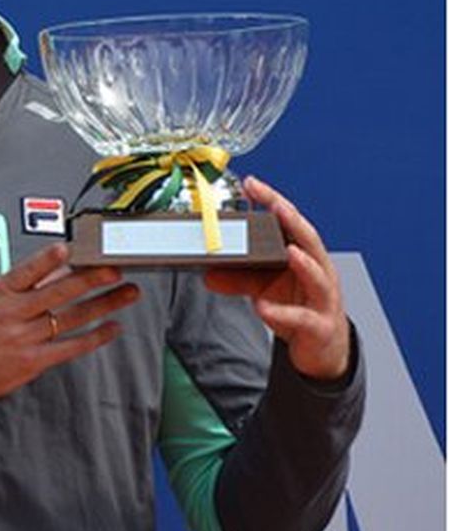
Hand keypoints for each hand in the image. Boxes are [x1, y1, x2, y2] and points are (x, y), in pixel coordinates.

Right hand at [0, 243, 137, 402]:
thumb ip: (24, 285)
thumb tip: (56, 269)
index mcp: (0, 293)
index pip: (27, 271)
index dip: (48, 260)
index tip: (68, 249)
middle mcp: (13, 314)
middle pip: (59, 293)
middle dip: (91, 279)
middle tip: (114, 269)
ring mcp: (25, 338)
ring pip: (72, 317)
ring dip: (104, 304)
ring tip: (126, 293)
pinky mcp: (34, 360)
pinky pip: (71, 347)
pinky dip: (94, 337)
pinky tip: (111, 328)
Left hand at [205, 176, 350, 380]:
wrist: (323, 347)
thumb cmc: (298, 308)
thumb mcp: (265, 289)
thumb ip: (238, 279)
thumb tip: (207, 273)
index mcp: (305, 257)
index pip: (291, 223)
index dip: (274, 201)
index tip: (252, 184)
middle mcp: (320, 272)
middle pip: (310, 241)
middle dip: (293, 221)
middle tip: (276, 205)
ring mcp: (324, 299)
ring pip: (318, 277)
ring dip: (304, 263)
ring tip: (288, 251)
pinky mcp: (320, 327)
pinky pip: (302, 318)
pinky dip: (282, 312)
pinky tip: (263, 307)